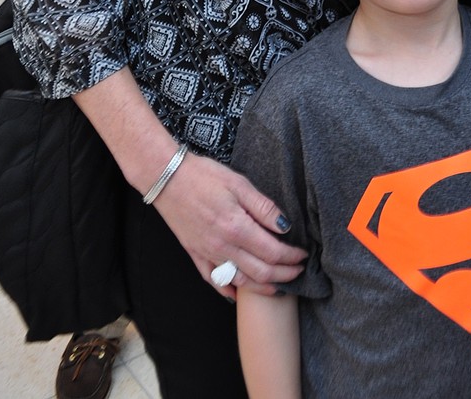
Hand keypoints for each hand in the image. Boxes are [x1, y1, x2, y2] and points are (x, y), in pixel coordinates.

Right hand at [154, 151, 305, 297]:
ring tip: (278, 287)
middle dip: (284, 276)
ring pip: (240, 282)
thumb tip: (285, 226)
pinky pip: (214, 280)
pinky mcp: (194, 254)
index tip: (303, 255)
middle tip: (298, 272)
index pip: (272, 253)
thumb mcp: (239, 184)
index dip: (291, 257)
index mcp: (237, 228)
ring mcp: (207, 254)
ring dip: (262, 288)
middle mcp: (222, 247)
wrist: (166, 177)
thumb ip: (263, 207)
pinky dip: (229, 291)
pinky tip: (239, 294)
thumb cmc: (204, 176)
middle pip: (260, 273)